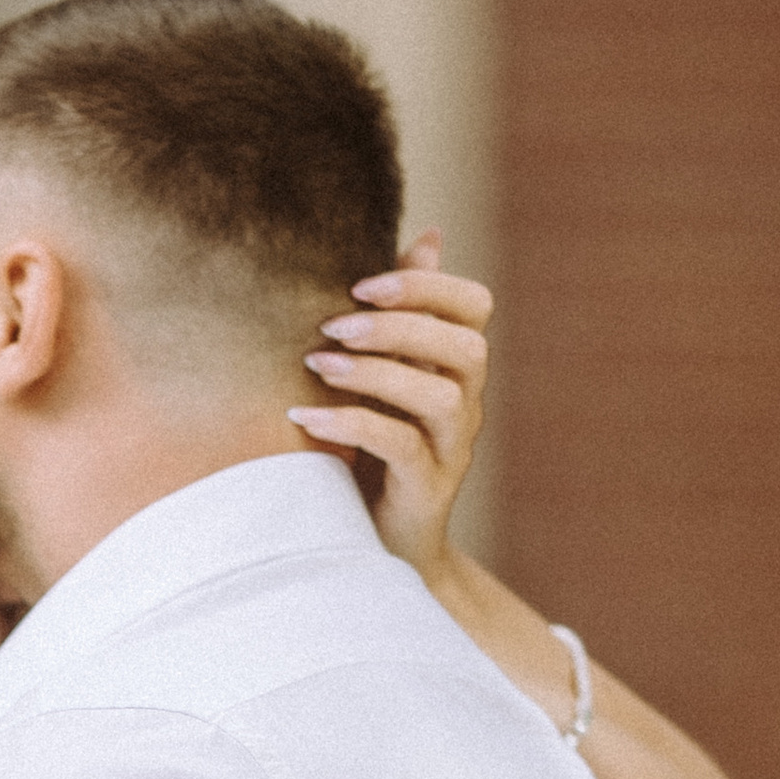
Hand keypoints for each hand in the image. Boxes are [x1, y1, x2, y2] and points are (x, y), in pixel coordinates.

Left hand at [294, 227, 492, 585]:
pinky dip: (352, 424)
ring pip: (442, 396)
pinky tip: (305, 415)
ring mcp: (452, 449)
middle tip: (332, 325)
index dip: (426, 285)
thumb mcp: (381, 375)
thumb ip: (400, 313)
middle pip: (465, 346)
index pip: (474, 305)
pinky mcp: (427, 490)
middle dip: (399, 325)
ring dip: (377, 372)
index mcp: (457, 367)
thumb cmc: (370, 447)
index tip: (361, 283)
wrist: (376, 543)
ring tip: (317, 364)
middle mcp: (467, 403)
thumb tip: (427, 236)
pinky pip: (401, 447)